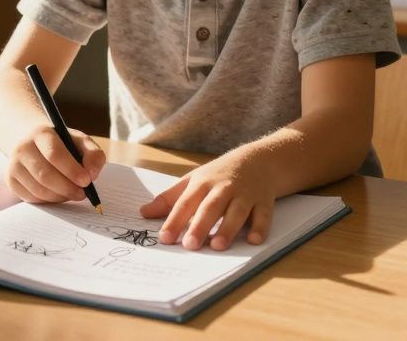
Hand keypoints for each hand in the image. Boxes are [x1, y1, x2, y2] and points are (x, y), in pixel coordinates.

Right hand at [4, 125, 105, 204]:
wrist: (31, 140)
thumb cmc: (61, 143)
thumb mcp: (80, 141)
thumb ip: (93, 154)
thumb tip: (92, 175)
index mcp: (41, 133)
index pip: (54, 154)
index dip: (71, 170)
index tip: (86, 181)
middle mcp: (23, 148)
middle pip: (45, 175)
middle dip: (67, 188)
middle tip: (82, 194)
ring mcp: (14, 165)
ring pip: (38, 189)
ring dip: (59, 197)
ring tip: (72, 194)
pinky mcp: (11, 180)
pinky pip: (31, 198)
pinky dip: (48, 201)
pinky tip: (58, 194)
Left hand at [139, 151, 274, 250]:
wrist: (258, 160)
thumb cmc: (219, 174)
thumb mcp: (192, 181)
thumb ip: (169, 199)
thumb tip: (143, 213)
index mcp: (203, 183)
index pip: (185, 203)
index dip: (174, 220)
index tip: (164, 238)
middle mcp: (223, 188)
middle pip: (211, 207)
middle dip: (200, 226)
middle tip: (190, 246)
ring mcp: (245, 194)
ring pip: (237, 212)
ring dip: (228, 228)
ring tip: (217, 246)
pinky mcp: (264, 201)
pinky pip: (263, 215)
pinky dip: (260, 227)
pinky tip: (254, 240)